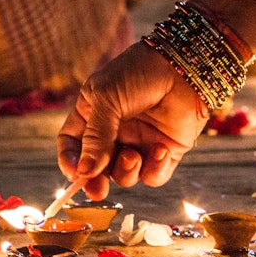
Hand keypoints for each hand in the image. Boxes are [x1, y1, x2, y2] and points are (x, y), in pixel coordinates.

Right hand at [57, 42, 210, 199]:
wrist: (184, 66)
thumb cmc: (140, 73)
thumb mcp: (108, 98)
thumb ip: (95, 136)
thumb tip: (83, 172)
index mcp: (93, 113)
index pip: (73, 144)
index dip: (70, 161)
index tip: (75, 173)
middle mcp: (114, 132)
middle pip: (96, 167)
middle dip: (94, 181)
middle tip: (97, 190)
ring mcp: (139, 142)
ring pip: (124, 176)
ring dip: (125, 172)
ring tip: (133, 156)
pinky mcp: (165, 151)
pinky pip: (153, 176)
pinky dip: (153, 170)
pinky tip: (160, 150)